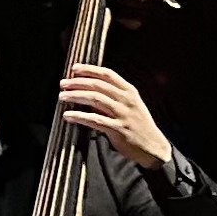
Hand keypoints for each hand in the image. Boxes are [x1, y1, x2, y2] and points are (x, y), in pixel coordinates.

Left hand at [56, 65, 174, 171]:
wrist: (153, 147)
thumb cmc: (139, 125)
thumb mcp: (131, 105)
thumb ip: (113, 96)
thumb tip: (89, 90)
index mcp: (130, 92)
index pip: (108, 74)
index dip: (90, 69)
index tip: (74, 68)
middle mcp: (127, 100)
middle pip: (98, 85)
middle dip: (78, 82)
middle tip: (63, 83)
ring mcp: (123, 115)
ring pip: (95, 99)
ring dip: (76, 96)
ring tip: (62, 96)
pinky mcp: (118, 130)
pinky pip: (94, 120)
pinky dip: (79, 116)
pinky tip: (68, 115)